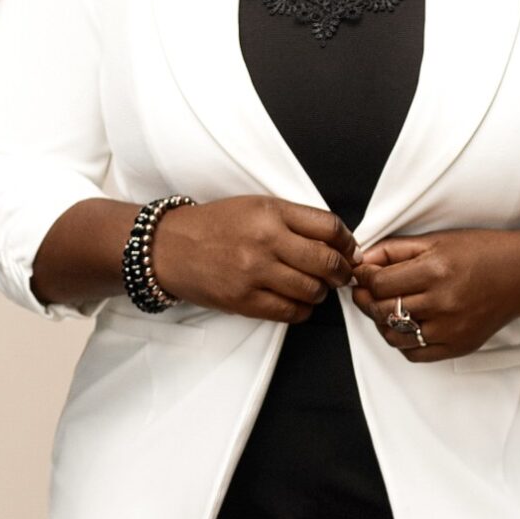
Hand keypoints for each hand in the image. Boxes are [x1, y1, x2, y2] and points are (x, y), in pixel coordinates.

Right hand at [149, 196, 356, 323]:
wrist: (170, 247)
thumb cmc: (215, 225)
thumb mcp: (256, 206)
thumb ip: (295, 220)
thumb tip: (337, 241)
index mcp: (271, 211)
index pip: (329, 227)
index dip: (348, 242)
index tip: (349, 250)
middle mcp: (265, 240)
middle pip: (327, 261)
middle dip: (342, 272)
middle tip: (342, 275)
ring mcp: (254, 273)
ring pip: (312, 290)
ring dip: (321, 292)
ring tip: (315, 287)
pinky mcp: (244, 301)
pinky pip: (290, 312)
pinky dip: (303, 310)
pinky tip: (298, 302)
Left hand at [348, 228, 519, 362]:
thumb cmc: (483, 252)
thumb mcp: (437, 240)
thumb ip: (396, 250)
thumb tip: (364, 260)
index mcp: (435, 271)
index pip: (380, 284)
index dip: (364, 278)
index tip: (362, 274)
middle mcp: (441, 302)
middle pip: (383, 310)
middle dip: (366, 299)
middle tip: (365, 291)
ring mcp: (450, 329)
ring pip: (394, 335)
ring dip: (381, 322)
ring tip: (385, 307)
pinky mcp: (457, 346)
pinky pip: (415, 353)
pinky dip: (402, 341)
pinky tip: (405, 325)